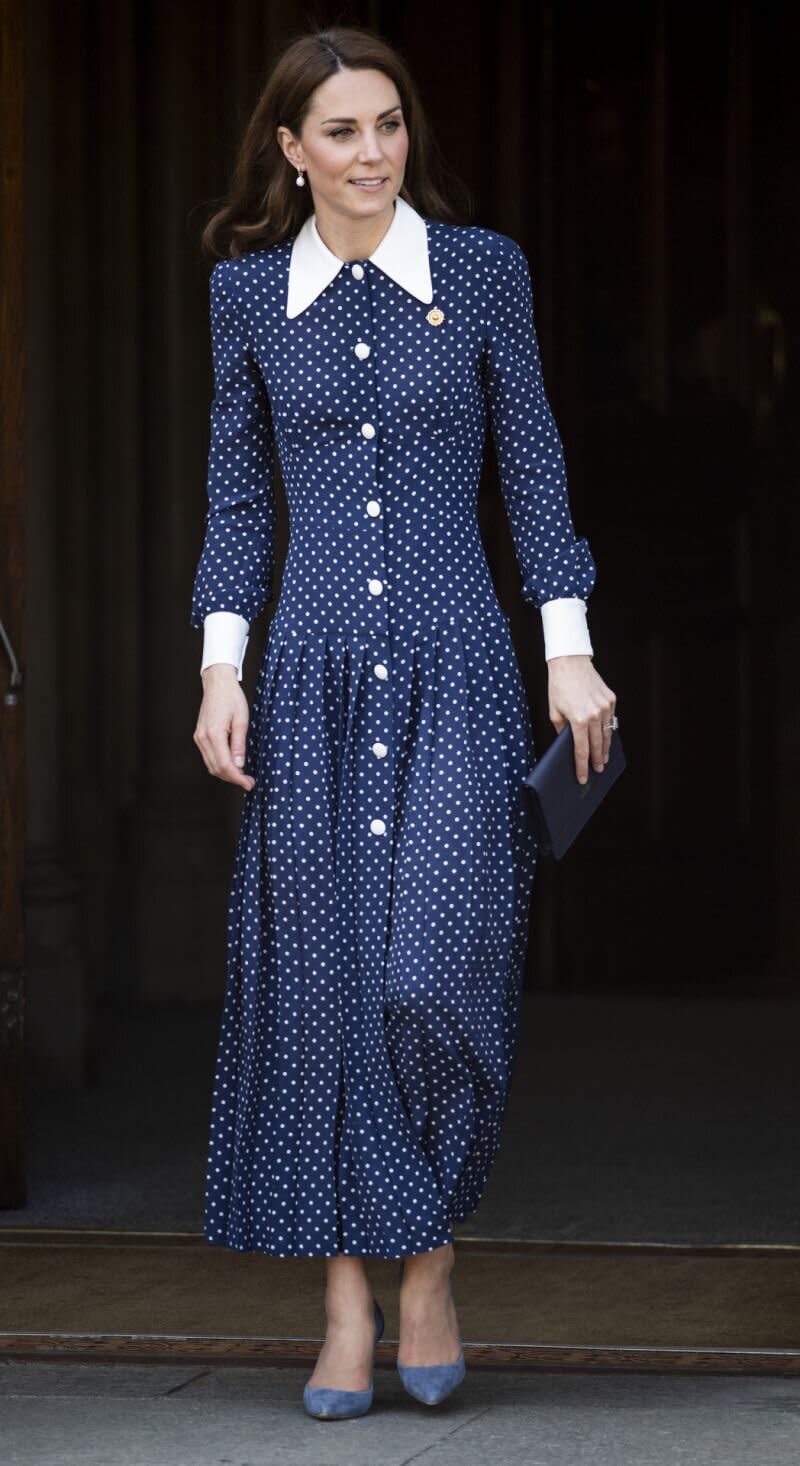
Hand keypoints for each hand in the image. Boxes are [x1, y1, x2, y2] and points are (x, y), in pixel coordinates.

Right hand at [193, 664, 255, 790]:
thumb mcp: (241, 720)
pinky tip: (232, 764)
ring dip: (226, 773)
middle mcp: (202, 738)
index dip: (237, 778)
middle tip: (248, 781)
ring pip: (211, 765)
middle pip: (216, 769)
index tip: (249, 784)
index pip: (225, 765)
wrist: (217, 684)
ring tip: (242, 774)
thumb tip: (239, 765)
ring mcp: (199, 738)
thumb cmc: (232, 698)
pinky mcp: (199, 736)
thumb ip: (239, 744)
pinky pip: (209, 757)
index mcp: (214, 734)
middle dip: (233, 778)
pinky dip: (220, 764)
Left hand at [547, 654, 616, 784]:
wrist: (570, 663)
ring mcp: (605, 707)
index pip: (582, 750)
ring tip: (604, 758)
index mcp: (578, 719)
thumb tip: (569, 744)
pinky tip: (606, 737)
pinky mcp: (611, 699)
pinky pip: (611, 719)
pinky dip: (608, 729)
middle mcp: (594, 714)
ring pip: (608, 733)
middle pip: (598, 745)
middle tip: (597, 770)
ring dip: (606, 748)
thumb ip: (562, 731)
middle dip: (597, 760)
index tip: (583, 778)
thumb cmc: (559, 687)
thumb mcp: (554, 712)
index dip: (582, 766)